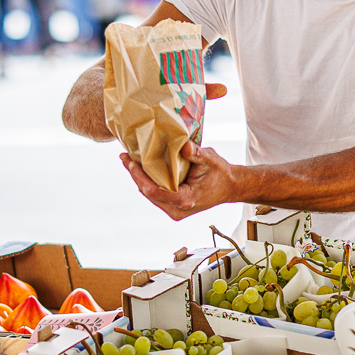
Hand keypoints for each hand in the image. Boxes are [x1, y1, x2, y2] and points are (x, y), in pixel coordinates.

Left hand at [121, 140, 242, 220]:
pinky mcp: (173, 207)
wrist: (229, 187)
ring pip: (149, 194)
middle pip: (148, 193)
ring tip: (129, 160)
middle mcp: (177, 209)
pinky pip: (155, 194)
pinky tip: (141, 168)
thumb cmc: (221, 174)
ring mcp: (174, 210)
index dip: (139, 176)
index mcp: (185, 199)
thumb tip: (182, 144)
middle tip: (124, 156)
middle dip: (135, 175)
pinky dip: (147, 181)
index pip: (154, 191)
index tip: (130, 162)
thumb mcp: (210, 159)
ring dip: (139, 178)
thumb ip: (195, 153)